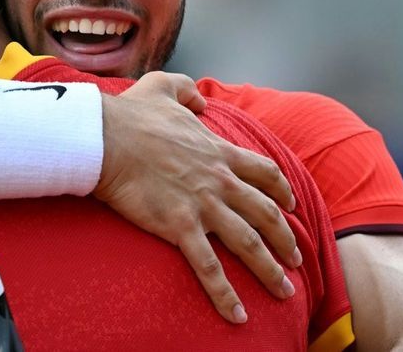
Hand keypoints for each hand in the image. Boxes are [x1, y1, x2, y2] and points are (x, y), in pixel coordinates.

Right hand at [94, 71, 300, 323]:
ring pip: (249, 244)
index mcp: (218, 151)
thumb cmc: (130, 114)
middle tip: (296, 257)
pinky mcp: (181, 227)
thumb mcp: (164, 86)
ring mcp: (204, 205)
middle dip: (286, 239)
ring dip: (270, 270)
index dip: (282, 190)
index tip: (292, 205)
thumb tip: (200, 99)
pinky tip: (239, 316)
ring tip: (285, 292)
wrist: (106, 138)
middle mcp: (220, 181)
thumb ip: (187, 90)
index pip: (265, 172)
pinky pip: (210, 268)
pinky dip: (226, 295)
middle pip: (266, 213)